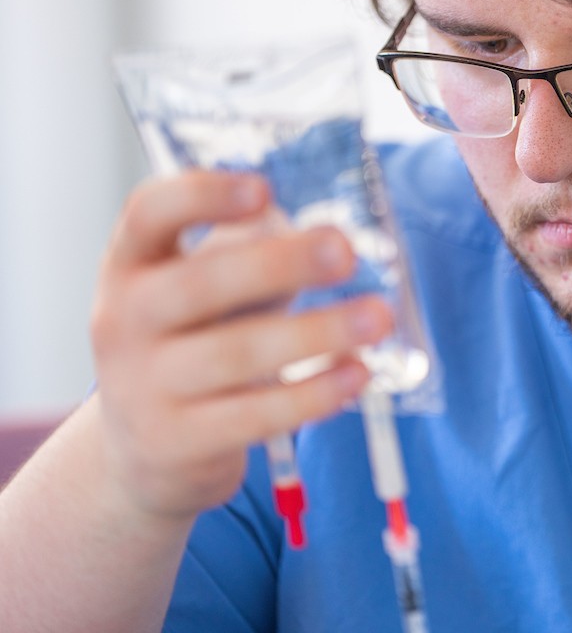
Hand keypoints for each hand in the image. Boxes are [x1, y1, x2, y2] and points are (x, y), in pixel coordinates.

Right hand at [88, 170, 384, 523]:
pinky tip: (358, 372)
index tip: (264, 189)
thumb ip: (252, 252)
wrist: (147, 450)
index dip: (202, 195)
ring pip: (237, 354)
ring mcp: (142, 386)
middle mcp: (123, 321)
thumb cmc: (194, 344)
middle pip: (201, 283)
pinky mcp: (177, 442)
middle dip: (281, 265)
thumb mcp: (203, 289)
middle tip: (347, 252)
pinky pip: (255, 415)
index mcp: (131, 265)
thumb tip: (328, 234)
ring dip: (318, 332)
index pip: (148, 213)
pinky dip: (313, 394)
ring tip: (378, 317)